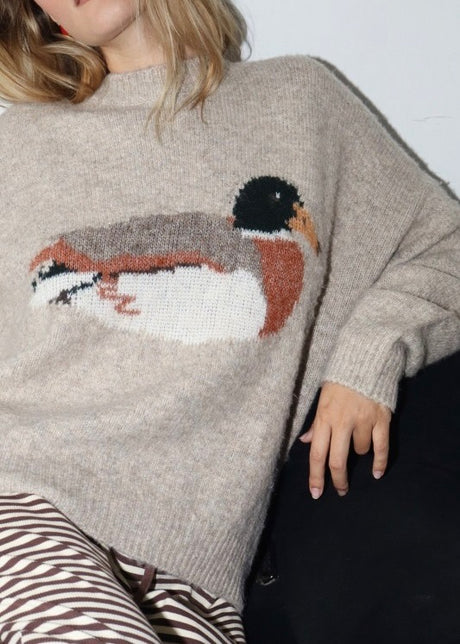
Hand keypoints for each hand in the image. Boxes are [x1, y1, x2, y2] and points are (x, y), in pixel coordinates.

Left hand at [299, 381, 391, 498]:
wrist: (364, 360)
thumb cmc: (340, 381)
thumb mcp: (322, 399)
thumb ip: (316, 423)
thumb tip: (304, 442)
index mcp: (324, 417)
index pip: (317, 453)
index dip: (316, 476)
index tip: (316, 493)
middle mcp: (342, 422)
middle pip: (337, 460)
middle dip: (338, 480)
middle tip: (340, 490)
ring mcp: (363, 420)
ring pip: (360, 451)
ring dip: (359, 452)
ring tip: (358, 440)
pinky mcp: (381, 418)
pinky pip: (382, 447)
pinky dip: (380, 462)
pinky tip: (377, 473)